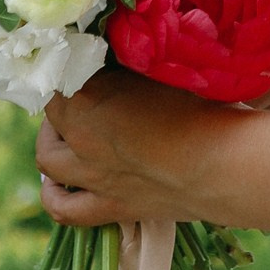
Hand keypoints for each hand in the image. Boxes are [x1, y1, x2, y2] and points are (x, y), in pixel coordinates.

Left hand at [36, 67, 229, 228]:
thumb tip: (116, 61)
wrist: (222, 164)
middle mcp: (79, 137)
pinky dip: (54, 196)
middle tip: (87, 94)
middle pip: (53, 114)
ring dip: (53, 143)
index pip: (64, 75)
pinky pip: (63, 209)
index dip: (78, 69)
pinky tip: (59, 185)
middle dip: (65, 102)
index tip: (95, 65)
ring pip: (47, 159)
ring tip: (68, 135)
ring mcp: (90, 175)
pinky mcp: (108, 206)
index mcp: (87, 97)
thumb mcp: (158, 71)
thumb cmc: (199, 108)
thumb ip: (128, 67)